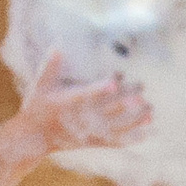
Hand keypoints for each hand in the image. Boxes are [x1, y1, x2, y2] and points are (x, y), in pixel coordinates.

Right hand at [21, 49, 151, 152]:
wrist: (35, 136)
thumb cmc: (38, 106)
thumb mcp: (40, 84)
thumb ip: (51, 66)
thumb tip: (58, 44)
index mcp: (68, 102)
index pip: (87, 94)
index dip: (101, 88)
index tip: (115, 81)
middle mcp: (81, 119)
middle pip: (108, 109)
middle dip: (127, 99)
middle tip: (142, 87)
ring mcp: (89, 132)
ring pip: (116, 126)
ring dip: (135, 118)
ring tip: (150, 108)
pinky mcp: (94, 142)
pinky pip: (116, 141)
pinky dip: (132, 137)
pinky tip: (147, 131)